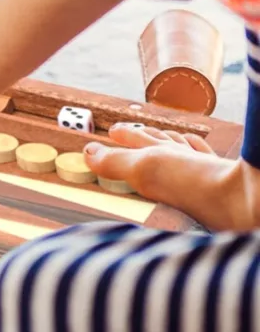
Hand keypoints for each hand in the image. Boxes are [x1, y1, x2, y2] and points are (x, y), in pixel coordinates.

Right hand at [83, 125, 257, 230]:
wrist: (243, 200)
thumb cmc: (192, 184)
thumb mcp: (143, 171)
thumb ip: (114, 162)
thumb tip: (87, 152)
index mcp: (161, 153)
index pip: (136, 140)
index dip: (122, 136)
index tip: (110, 131)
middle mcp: (183, 156)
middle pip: (158, 140)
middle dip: (140, 135)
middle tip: (126, 131)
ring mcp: (203, 168)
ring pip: (182, 146)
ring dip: (168, 140)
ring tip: (160, 137)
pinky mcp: (219, 183)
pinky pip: (205, 157)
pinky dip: (195, 149)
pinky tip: (196, 150)